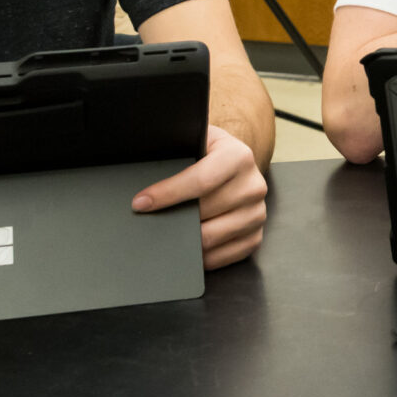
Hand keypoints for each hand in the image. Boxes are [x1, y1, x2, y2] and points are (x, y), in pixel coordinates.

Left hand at [134, 125, 267, 269]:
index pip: (200, 180)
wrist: (236, 165)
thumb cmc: (209, 154)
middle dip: (172, 218)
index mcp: (239, 157)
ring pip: (212, 237)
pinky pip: (223, 256)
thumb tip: (144, 176)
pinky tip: (185, 247)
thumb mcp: (198, 140)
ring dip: (184, 240)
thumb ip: (177, 151)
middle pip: (204, 212)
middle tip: (147, 221)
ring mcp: (257, 214)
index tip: (140, 203)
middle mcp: (253, 185)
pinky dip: (200, 256)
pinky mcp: (255, 236)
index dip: (167, 193)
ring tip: (163, 235)